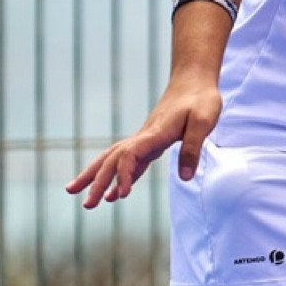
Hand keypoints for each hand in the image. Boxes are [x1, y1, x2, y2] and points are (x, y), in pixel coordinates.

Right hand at [66, 73, 221, 207]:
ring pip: (113, 159)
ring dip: (97, 178)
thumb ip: (193, 148)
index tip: (123, 195)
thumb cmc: (201, 99)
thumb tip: (185, 178)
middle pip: (113, 159)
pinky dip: (119, 177)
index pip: (130, 155)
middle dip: (97, 182)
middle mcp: (144, 136)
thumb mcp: (204, 122)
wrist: (194, 80)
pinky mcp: (150, 142)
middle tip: (87, 205)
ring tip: (81, 197)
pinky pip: (128, 162)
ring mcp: (144, 139)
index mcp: (155, 133)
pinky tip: (115, 195)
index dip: (123, 174)